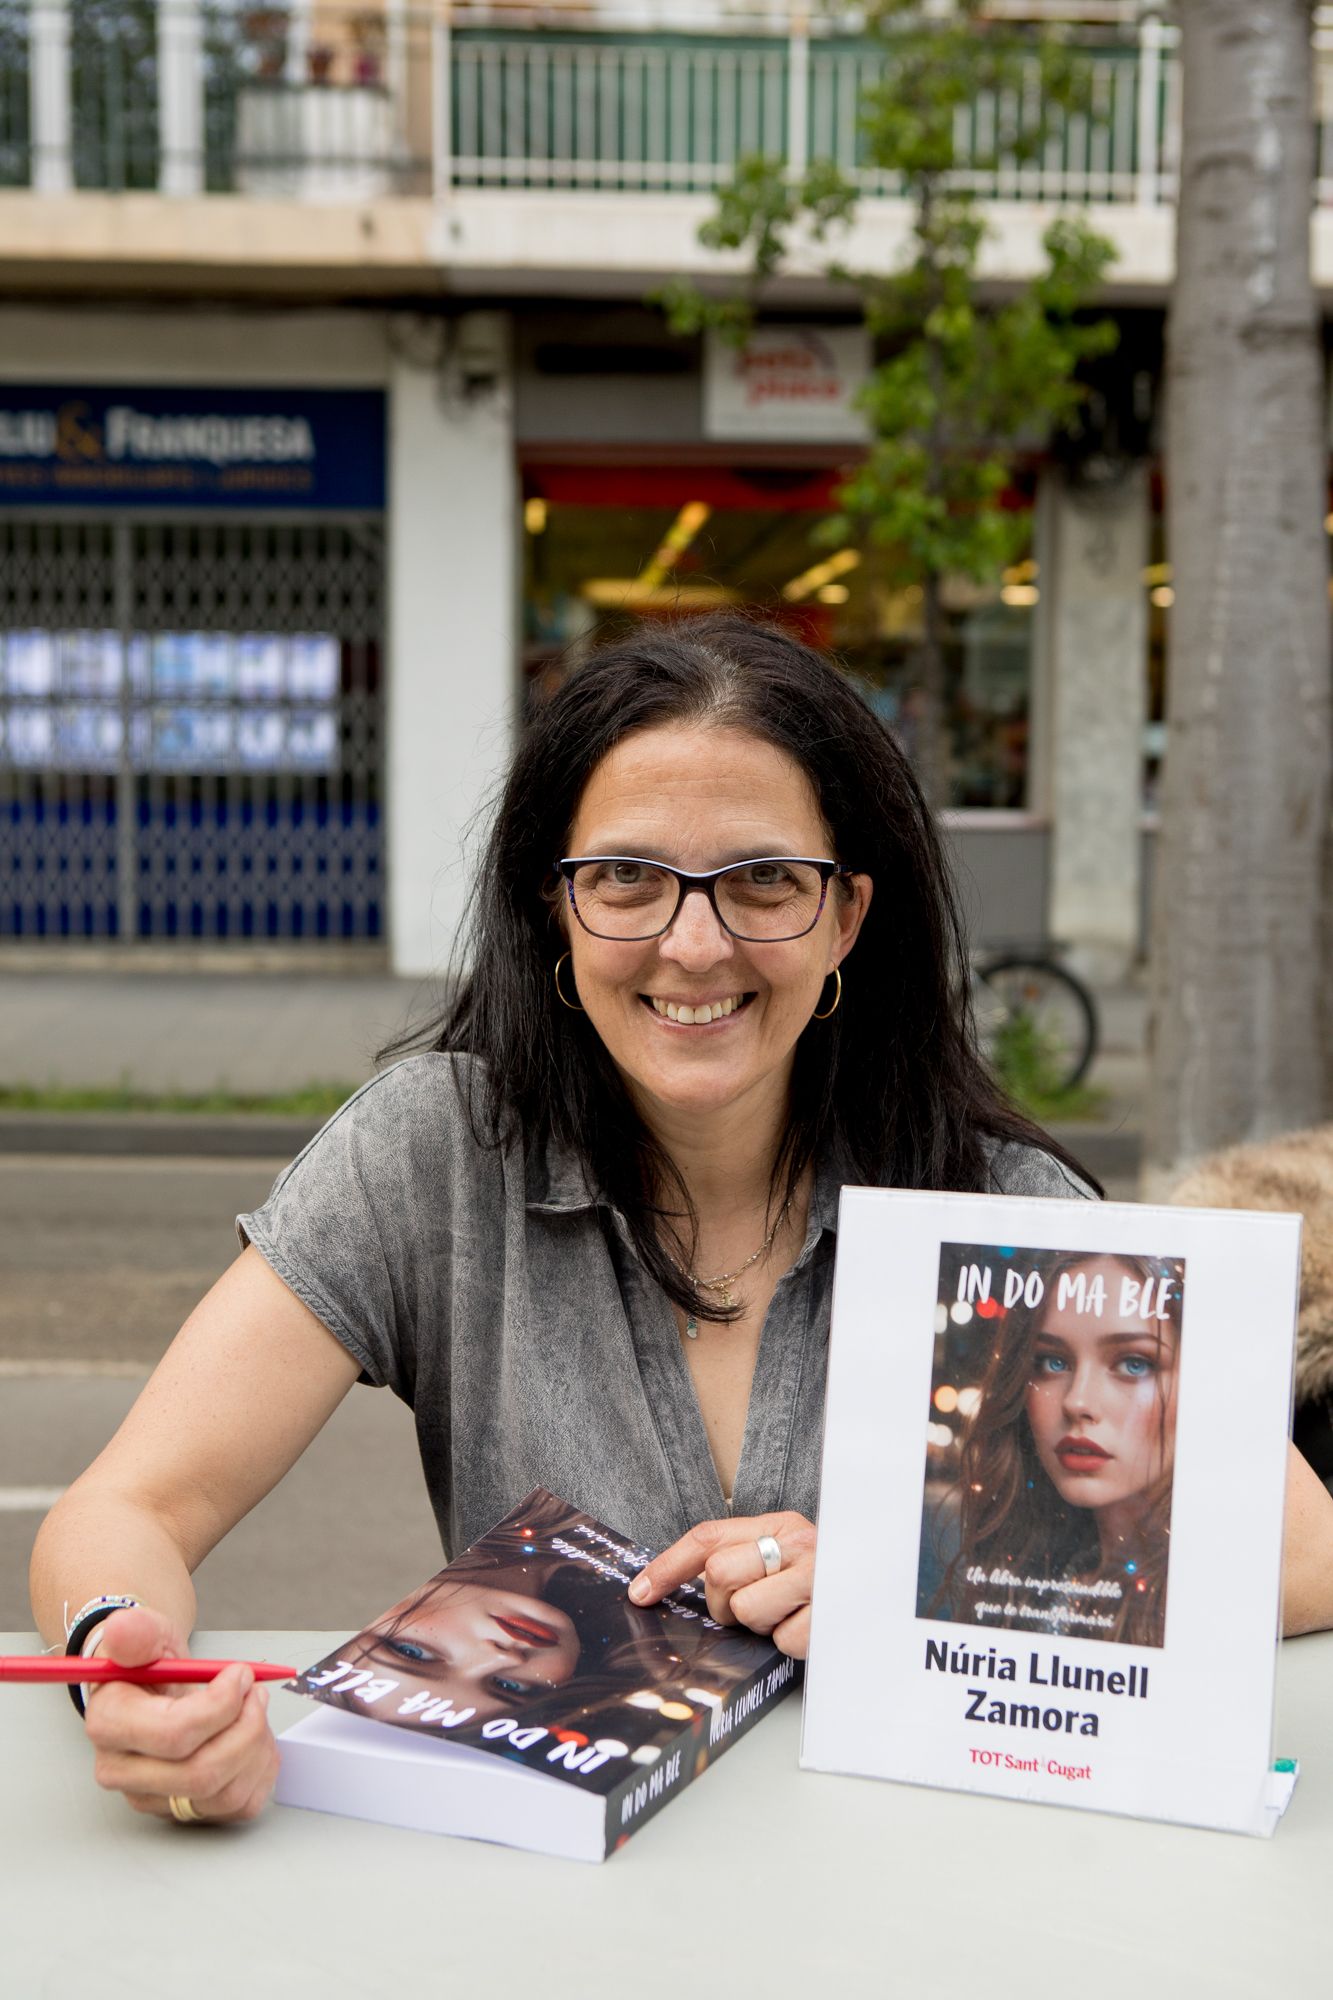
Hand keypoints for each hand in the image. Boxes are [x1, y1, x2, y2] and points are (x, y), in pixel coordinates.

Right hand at [82, 1606, 279, 1823]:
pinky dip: (260, 1770)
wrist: (153, 1686)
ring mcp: (153, 1798)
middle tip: (255, 1693)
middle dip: (246, 1728)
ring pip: (225, 1794)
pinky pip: (238, 1807)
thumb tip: (123, 1627)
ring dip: (257, 1747)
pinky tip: (253, 1739)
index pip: (173, 1734)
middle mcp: (123, 1772)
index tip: (240, 1675)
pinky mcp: (183, 1811)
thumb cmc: (149, 1663)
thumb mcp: (145, 1635)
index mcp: (109, 1725)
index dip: (221, 1705)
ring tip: (255, 1710)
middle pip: (202, 1774)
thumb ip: (136, 1631)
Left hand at [629, 1512, 816, 1658]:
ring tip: (786, 1614)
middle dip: (725, 1604)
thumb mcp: (782, 1551)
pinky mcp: (830, 1617)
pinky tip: (808, 1627)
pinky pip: (781, 1642)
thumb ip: (739, 1556)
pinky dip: (789, 1643)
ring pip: (747, 1613)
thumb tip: (672, 1582)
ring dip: (760, 1625)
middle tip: (753, 1605)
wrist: (889, 1583)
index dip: (667, 1566)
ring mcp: (816, 1579)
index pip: (708, 1537)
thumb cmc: (824, 1575)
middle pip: (720, 1577)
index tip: (639, 1593)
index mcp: (779, 1524)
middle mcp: (798, 1543)